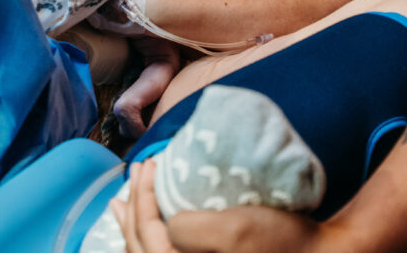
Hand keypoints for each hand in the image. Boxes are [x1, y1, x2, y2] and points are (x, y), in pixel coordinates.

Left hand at [113, 160, 328, 252]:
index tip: (149, 162)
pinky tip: (145, 228)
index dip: (143, 197)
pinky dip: (149, 241)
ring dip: (133, 226)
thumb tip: (167, 222)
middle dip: (133, 209)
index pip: (149, 235)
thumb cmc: (282, 242)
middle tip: (137, 170)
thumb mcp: (235, 229)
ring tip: (123, 202)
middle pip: (141, 247)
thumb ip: (188, 230)